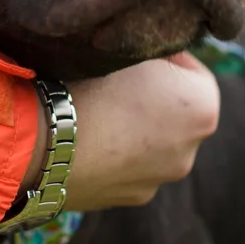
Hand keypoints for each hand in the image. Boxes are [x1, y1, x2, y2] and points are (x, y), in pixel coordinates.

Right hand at [39, 53, 220, 209]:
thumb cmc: (89, 85)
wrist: (41, 144)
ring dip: (132, 125)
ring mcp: (157, 182)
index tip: (132, 51)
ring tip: (95, 109)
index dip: (161, 55)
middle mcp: (189, 153)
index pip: (191, 68)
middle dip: (150, 94)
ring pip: (150, 141)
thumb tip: (155, 45)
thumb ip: (153, 46)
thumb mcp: (129, 44)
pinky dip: (113, 151)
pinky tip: (86, 137)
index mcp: (203, 109)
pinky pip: (125, 165)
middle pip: (173, 110)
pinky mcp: (126, 199)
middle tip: (114, 79)